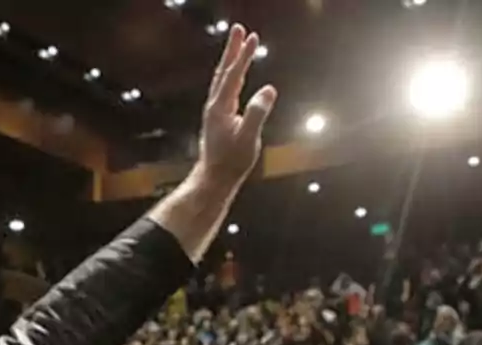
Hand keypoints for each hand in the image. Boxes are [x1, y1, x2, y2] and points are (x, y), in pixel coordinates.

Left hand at [198, 25, 276, 188]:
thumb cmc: (231, 162)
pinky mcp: (218, 118)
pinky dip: (231, 75)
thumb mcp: (248, 139)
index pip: (234, 75)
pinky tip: (236, 76)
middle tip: (239, 29)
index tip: (253, 37)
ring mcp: (215, 112)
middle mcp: (214, 106)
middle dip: (233, 50)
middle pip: (224, 71)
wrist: (214, 178)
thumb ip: (257, 114)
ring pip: (223, 79)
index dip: (244, 56)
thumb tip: (268, 90)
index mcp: (220, 108)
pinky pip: (225, 89)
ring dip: (231, 60)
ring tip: (238, 45)